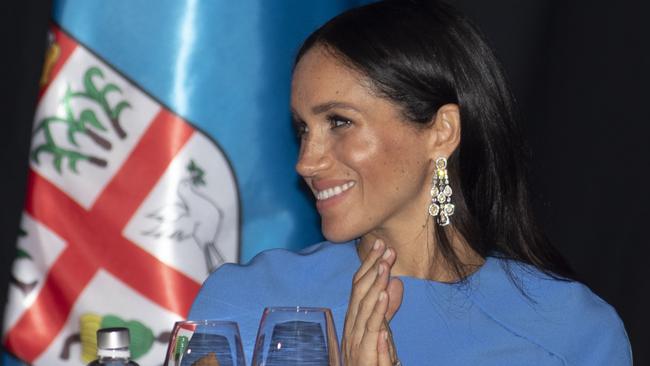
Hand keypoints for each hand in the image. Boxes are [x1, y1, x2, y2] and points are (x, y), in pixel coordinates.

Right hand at [342, 239, 403, 365]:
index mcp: (354, 318)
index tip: (379, 245)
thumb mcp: (381, 329)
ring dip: (374, 283)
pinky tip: (383, 295)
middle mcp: (351, 324)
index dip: (369, 264)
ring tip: (384, 264)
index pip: (359, 285)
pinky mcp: (364, 352)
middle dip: (372, 267)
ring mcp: (356, 337)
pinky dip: (377, 310)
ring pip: (364, 305)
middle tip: (384, 246)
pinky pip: (371, 328)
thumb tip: (395, 283)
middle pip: (359, 290)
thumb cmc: (372, 360)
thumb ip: (387, 309)